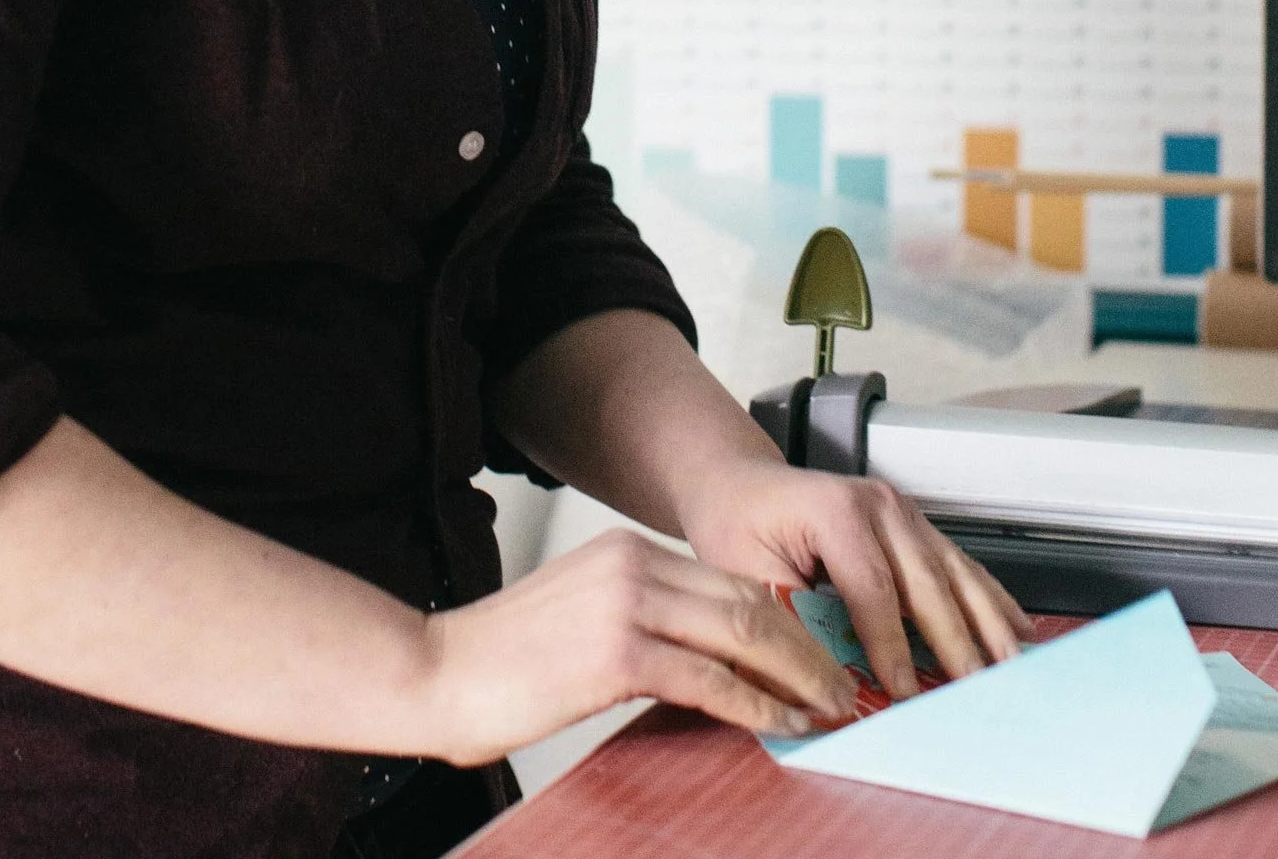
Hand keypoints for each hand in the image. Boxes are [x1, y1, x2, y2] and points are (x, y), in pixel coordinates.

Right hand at [415, 527, 860, 764]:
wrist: (434, 672)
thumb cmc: (500, 662)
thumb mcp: (581, 620)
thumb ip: (641, 624)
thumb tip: (707, 665)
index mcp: (624, 552)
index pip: (727, 579)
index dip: (783, 620)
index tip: (816, 655)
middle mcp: (631, 564)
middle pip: (748, 597)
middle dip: (806, 645)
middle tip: (843, 683)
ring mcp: (625, 604)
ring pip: (741, 630)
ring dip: (797, 673)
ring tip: (830, 706)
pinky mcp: (616, 652)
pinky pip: (710, 678)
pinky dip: (757, 704)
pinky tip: (781, 725)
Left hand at [674, 456, 1035, 698]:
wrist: (740, 483)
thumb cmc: (737, 523)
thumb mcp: (742, 573)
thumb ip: (783, 626)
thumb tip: (818, 688)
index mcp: (834, 511)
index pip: (872, 587)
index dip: (891, 644)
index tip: (903, 692)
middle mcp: (876, 504)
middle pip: (925, 581)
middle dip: (954, 640)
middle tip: (975, 690)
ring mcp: (901, 511)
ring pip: (953, 571)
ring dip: (986, 622)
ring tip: (1012, 667)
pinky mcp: (913, 525)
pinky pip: (958, 564)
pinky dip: (988, 599)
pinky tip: (1016, 628)